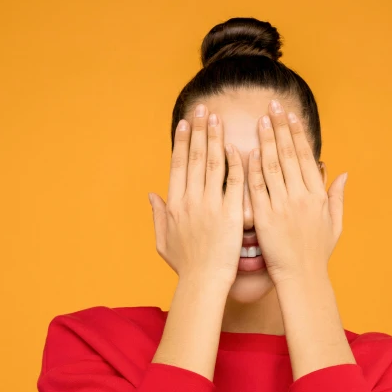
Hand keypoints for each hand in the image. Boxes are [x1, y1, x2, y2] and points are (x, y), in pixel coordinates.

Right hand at [149, 103, 244, 287]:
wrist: (203, 282)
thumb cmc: (185, 265)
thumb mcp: (163, 240)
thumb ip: (157, 215)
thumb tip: (152, 195)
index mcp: (174, 204)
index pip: (178, 165)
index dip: (182, 141)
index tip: (186, 123)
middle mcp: (190, 201)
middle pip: (194, 158)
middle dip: (199, 131)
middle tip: (203, 109)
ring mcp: (210, 206)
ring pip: (213, 164)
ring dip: (215, 139)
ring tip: (217, 118)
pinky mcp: (231, 214)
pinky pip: (235, 183)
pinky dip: (236, 163)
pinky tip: (239, 146)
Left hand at [248, 100, 347, 284]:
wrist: (302, 277)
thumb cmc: (317, 253)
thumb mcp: (334, 224)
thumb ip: (337, 197)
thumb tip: (343, 173)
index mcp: (317, 195)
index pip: (305, 157)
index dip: (297, 135)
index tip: (290, 116)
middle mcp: (301, 196)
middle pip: (289, 155)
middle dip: (280, 128)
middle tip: (272, 107)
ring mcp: (282, 206)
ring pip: (272, 166)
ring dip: (265, 141)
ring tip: (259, 121)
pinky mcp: (265, 217)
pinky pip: (257, 188)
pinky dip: (251, 169)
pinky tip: (245, 151)